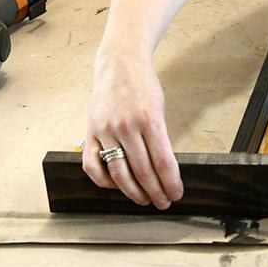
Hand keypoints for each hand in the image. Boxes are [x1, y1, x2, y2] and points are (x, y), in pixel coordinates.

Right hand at [83, 49, 182, 209]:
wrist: (119, 64)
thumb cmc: (143, 86)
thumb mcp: (159, 108)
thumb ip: (160, 137)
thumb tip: (164, 170)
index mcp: (149, 119)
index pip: (163, 161)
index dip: (171, 182)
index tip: (177, 193)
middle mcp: (126, 126)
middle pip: (143, 171)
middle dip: (156, 191)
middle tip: (164, 202)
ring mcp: (106, 131)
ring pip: (119, 173)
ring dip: (133, 192)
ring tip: (144, 199)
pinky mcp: (90, 133)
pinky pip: (92, 166)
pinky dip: (104, 181)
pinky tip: (116, 186)